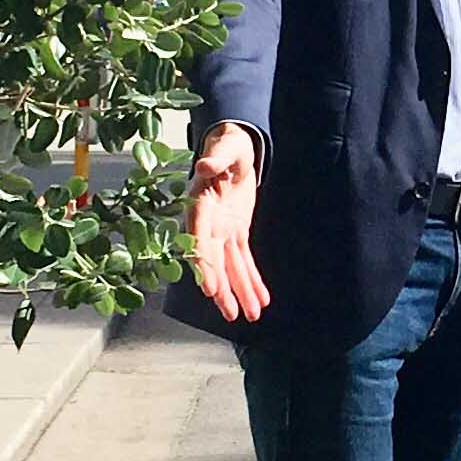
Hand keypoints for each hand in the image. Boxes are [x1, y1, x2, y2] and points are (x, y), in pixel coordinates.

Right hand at [187, 124, 270, 323]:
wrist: (233, 147)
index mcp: (201, 204)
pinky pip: (244, 260)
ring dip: (240, 291)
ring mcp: (222, 231)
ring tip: (249, 316)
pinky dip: (252, 280)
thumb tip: (204, 165)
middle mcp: (208, 223)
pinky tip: (260, 300)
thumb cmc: (227, 144)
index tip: (210, 287)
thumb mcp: (226, 146)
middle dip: (223, 288)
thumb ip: (216, 158)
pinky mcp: (236, 232)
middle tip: (230, 313)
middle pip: (214, 261)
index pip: (200, 239)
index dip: (204, 264)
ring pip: (230, 267)